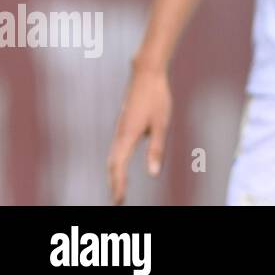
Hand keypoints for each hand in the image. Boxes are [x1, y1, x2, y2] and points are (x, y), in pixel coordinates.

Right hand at [107, 64, 171, 204]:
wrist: (146, 74)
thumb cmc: (157, 98)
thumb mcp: (162, 125)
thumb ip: (156, 149)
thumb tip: (153, 174)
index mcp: (127, 137)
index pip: (118, 168)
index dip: (118, 185)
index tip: (119, 201)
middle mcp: (119, 135)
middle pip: (112, 165)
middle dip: (114, 183)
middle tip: (117, 200)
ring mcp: (119, 129)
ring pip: (112, 157)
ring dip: (113, 174)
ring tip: (118, 188)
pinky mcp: (122, 125)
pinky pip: (115, 148)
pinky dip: (115, 162)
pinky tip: (119, 165)